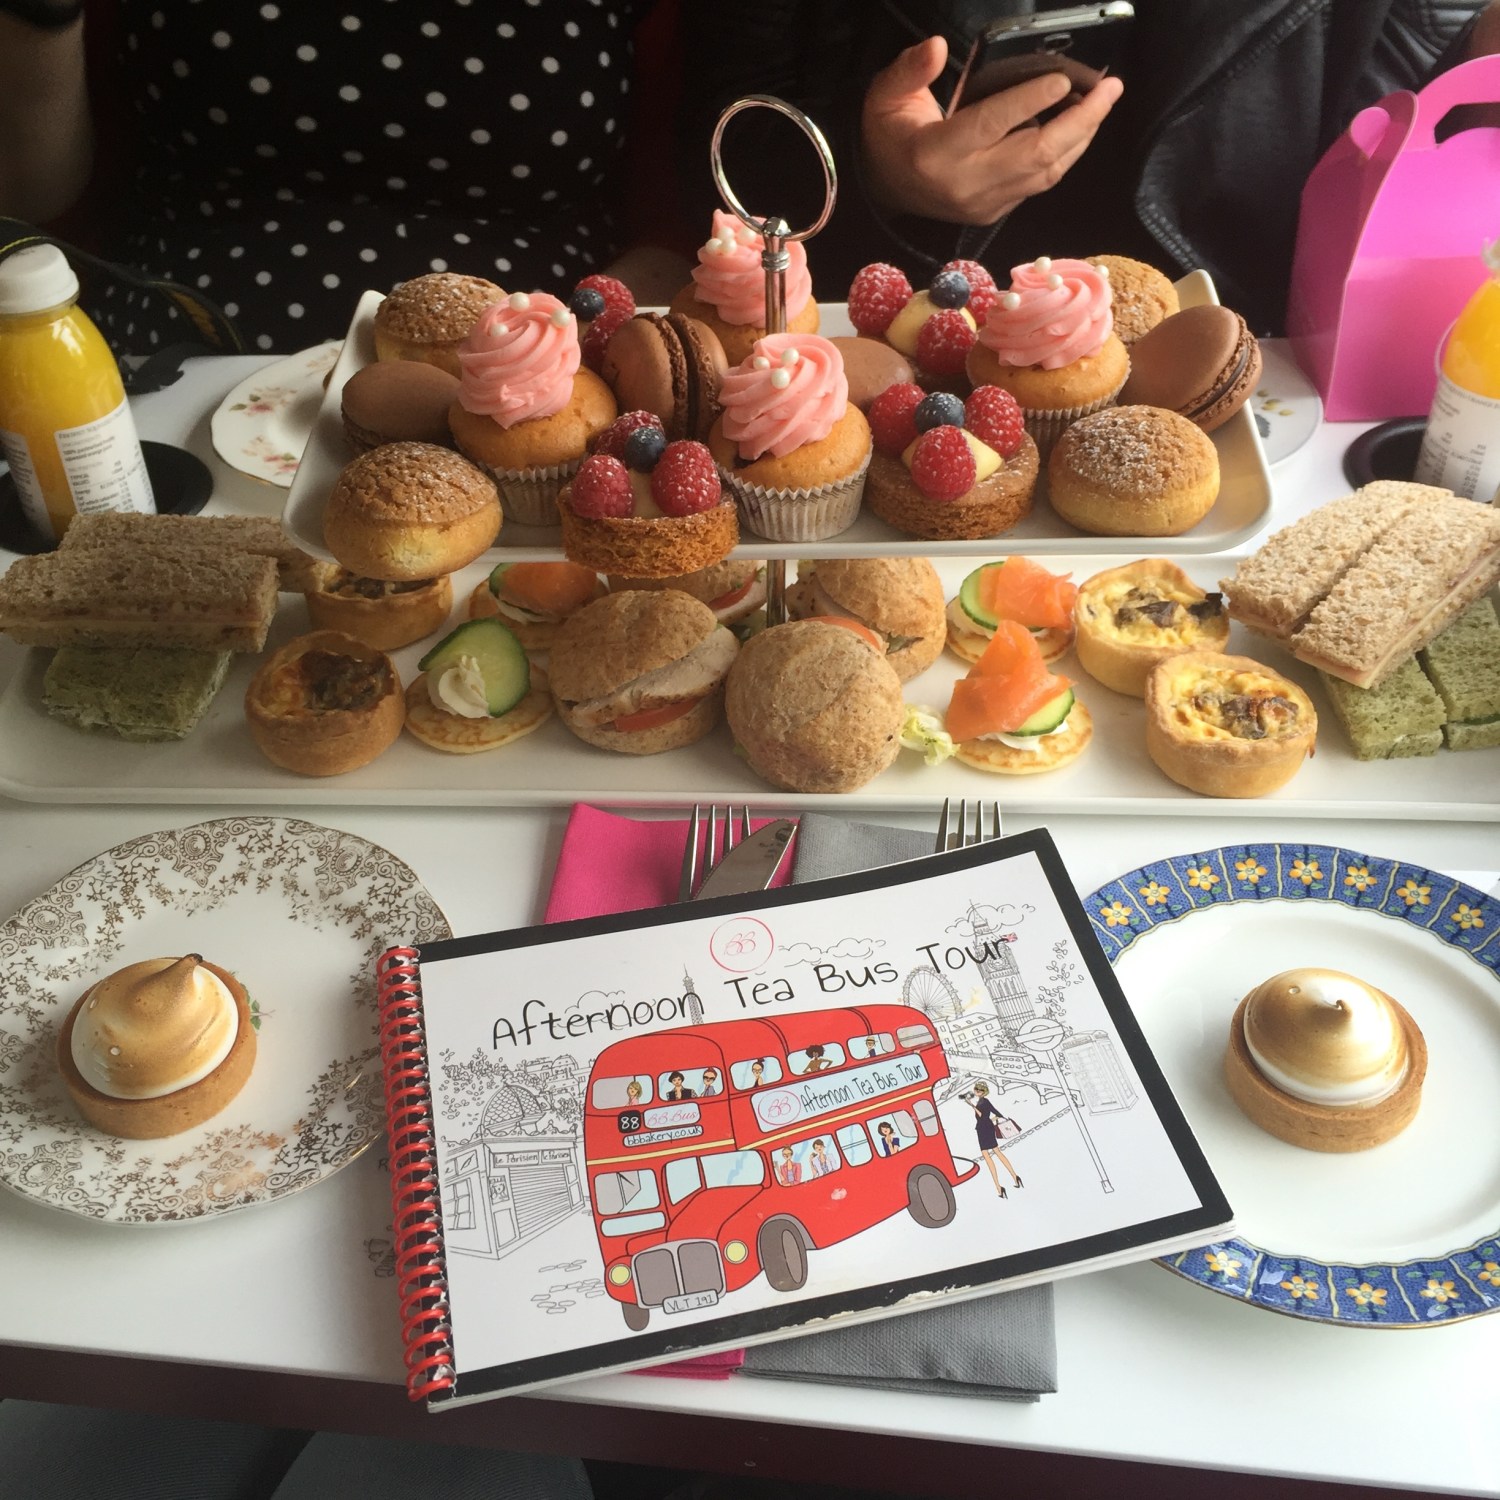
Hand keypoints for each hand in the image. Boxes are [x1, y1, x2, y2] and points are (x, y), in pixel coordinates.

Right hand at [860, 36, 1123, 224]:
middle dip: (1080, 121)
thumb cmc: (888, 135)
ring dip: (1080, 137)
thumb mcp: (885, 94)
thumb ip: (911, 69)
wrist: (883, 188)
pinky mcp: (994, 211)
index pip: (991, 125)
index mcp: (937, 154)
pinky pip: (1039, 183)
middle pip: (1035, 155)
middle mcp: (965, 184)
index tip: (1063, 79)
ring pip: (1045, 173)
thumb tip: (940, 46)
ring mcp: (983, 204)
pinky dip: (1065, 154)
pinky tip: (1079, 127)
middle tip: (1109, 88)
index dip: (1029, 102)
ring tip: (1102, 102)